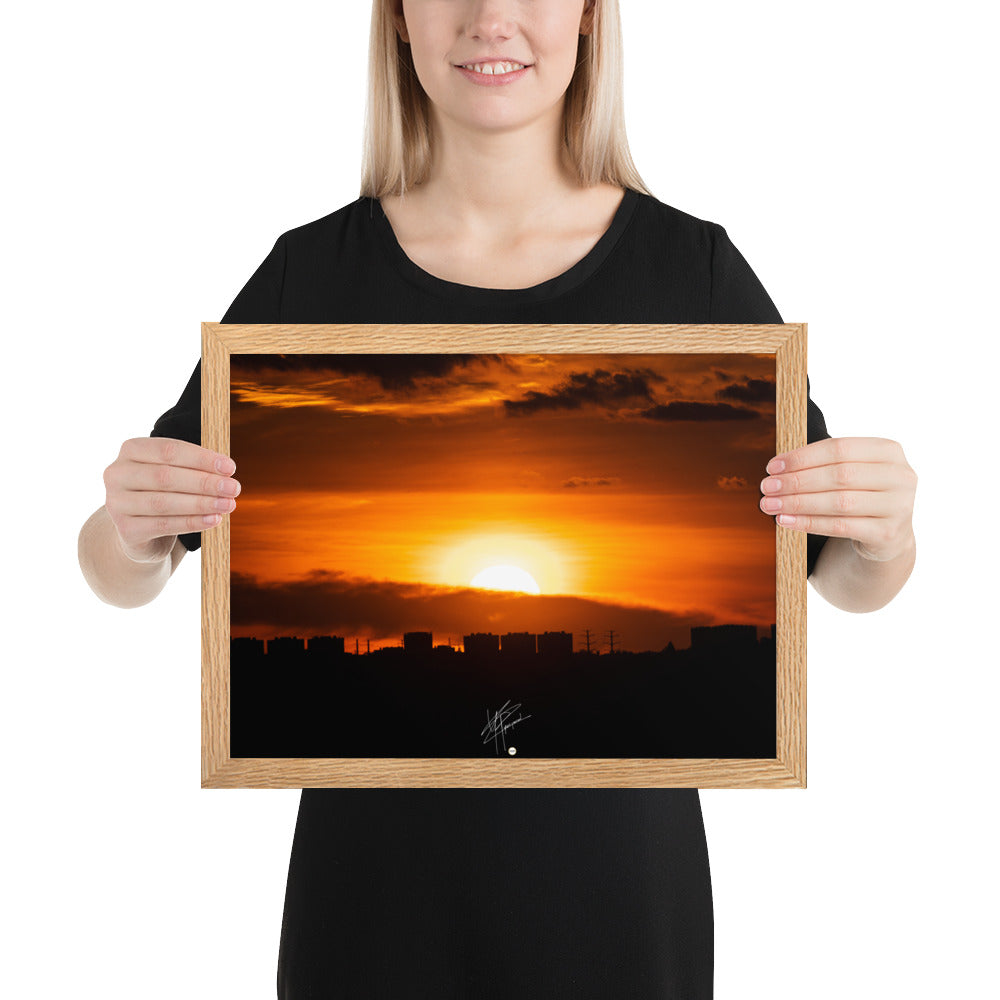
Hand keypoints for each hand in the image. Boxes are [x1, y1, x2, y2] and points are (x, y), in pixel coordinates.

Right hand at [103, 437, 240, 561]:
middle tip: (234, 488)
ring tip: (228, 505)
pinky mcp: (126, 529)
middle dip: (204, 482)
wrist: (141, 532)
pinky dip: (192, 523)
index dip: (201, 458)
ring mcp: (117, 503)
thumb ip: (195, 468)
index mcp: (131, 450)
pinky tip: (214, 520)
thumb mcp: (175, 473)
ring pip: (164, 502)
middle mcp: (117, 474)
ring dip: (201, 503)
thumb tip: (226, 471)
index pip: (169, 450)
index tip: (230, 467)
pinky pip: (164, 525)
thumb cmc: (164, 493)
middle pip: (165, 476)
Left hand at [759, 437, 916, 561]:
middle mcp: (900, 476)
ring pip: (839, 502)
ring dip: (798, 503)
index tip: (772, 466)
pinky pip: (841, 527)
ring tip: (770, 505)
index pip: (839, 448)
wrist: (887, 535)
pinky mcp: (889, 533)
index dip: (803, 457)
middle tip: (766, 487)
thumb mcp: (851, 473)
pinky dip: (809, 523)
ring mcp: (899, 506)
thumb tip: (776, 470)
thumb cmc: (860, 495)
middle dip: (796, 481)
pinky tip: (785, 521)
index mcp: (889, 451)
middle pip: (839, 475)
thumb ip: (822, 465)